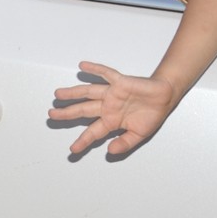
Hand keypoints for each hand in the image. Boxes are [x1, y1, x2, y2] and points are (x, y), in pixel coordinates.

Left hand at [52, 61, 176, 156]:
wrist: (165, 98)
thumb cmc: (151, 115)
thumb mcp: (139, 135)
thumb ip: (124, 143)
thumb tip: (109, 151)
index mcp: (111, 121)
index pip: (93, 132)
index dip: (83, 141)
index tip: (72, 149)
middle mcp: (108, 106)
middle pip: (83, 110)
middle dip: (67, 113)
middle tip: (51, 114)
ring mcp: (112, 93)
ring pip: (88, 92)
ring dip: (73, 92)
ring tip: (57, 94)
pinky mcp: (120, 82)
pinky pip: (106, 73)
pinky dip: (95, 69)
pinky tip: (82, 66)